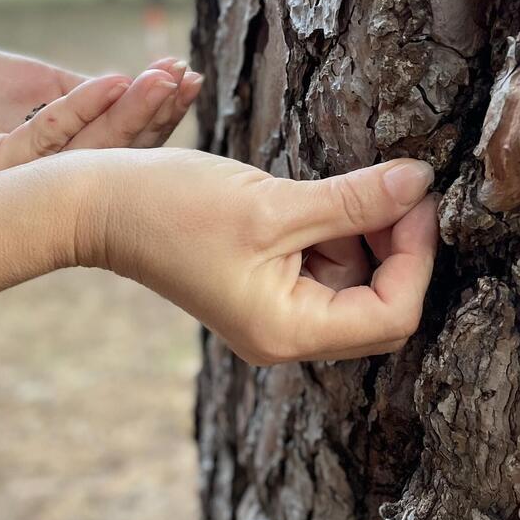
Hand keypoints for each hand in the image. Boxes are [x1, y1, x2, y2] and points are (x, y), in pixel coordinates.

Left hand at [0, 46, 202, 183]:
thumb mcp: (35, 84)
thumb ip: (82, 95)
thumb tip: (141, 91)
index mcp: (51, 168)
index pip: (113, 146)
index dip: (151, 113)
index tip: (185, 75)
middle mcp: (33, 188)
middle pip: (107, 157)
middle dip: (151, 117)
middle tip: (185, 79)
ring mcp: (6, 187)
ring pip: (82, 156)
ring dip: (128, 115)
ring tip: (163, 79)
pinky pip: (37, 144)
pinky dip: (78, 110)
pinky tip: (110, 80)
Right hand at [78, 149, 438, 363]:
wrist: (98, 206)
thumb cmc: (173, 208)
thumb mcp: (274, 202)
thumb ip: (355, 200)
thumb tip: (421, 182)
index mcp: (287, 332)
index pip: (392, 314)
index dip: (417, 254)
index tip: (416, 194)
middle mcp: (286, 336)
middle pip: (382, 309)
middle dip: (398, 248)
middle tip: (396, 187)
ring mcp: (275, 315)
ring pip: (358, 285)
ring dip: (367, 235)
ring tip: (344, 189)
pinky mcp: (266, 288)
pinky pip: (327, 270)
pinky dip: (338, 233)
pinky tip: (321, 199)